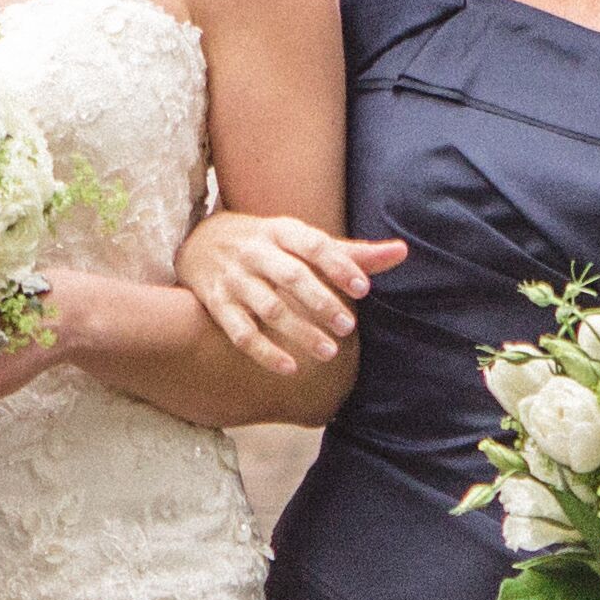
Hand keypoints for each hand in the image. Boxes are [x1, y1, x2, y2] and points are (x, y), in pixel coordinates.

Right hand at [182, 212, 405, 373]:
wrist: (198, 243)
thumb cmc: (266, 244)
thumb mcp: (300, 239)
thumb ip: (349, 252)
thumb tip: (402, 252)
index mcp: (280, 231)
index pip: (312, 245)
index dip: (338, 265)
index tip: (363, 289)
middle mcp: (255, 252)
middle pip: (290, 277)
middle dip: (321, 302)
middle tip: (349, 327)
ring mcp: (234, 279)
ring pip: (268, 308)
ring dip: (299, 331)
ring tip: (330, 352)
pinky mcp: (218, 305)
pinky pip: (240, 332)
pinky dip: (264, 352)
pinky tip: (290, 368)